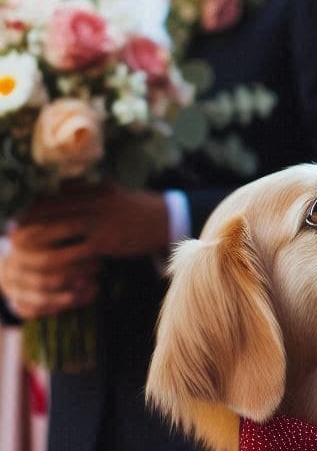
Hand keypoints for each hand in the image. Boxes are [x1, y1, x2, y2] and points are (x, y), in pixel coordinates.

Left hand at [0, 184, 169, 317]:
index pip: (57, 193)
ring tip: (20, 247)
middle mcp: (96, 201)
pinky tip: (47, 265)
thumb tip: (62, 186)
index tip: (20, 212)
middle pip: (52, 208)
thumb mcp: (113, 192)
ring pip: (59, 229)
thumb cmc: (138, 208)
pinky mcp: (106, 242)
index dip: (35, 203)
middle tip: (11, 231)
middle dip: (29, 220)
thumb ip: (89, 189)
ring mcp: (101, 222)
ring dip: (36, 239)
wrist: (167, 221)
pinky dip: (59, 259)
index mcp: (96, 188)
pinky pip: (75, 251)